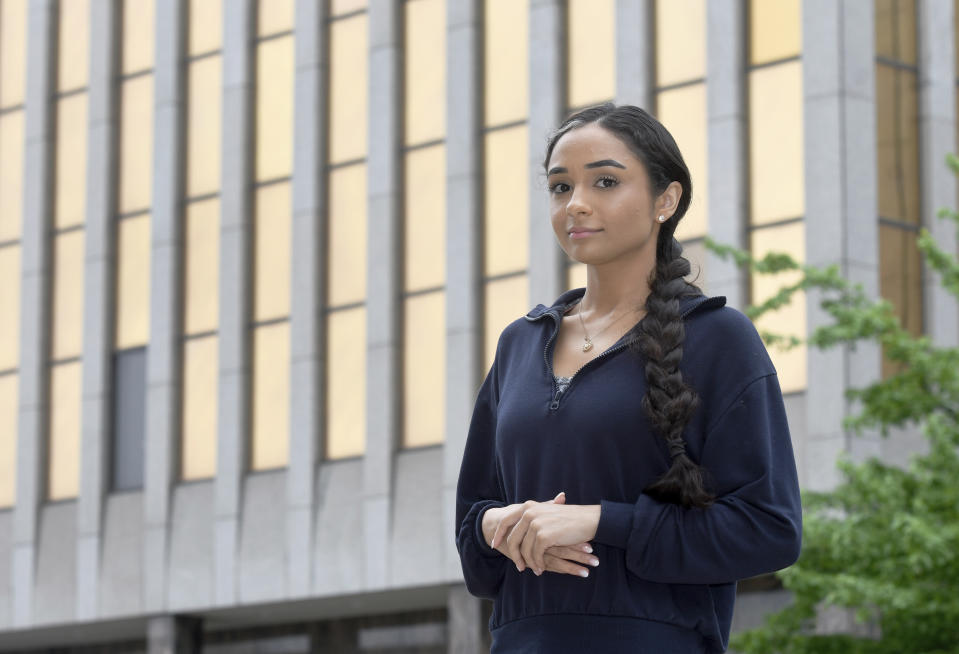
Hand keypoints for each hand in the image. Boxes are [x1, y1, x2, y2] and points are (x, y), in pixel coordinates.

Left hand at [482, 492, 599, 576]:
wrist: (589, 520)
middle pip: (513, 539)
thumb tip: (517, 530)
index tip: (495, 545)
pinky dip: (537, 564)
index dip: (499, 534)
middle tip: (518, 566)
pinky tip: (540, 569)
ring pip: (524, 549)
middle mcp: (529, 513)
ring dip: (529, 562)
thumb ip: (533, 517)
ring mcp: (536, 524)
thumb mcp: (548, 512)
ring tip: (534, 570)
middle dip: (514, 555)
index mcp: (528, 506)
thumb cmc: (570, 518)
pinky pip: (535, 555)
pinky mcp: (544, 536)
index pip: (506, 521)